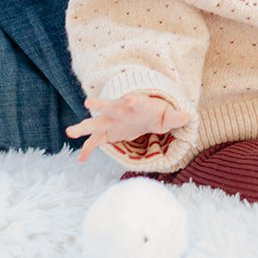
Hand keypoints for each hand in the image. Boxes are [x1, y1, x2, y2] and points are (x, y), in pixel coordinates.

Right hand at [65, 93, 189, 162]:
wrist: (144, 112)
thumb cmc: (156, 113)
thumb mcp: (167, 115)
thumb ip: (175, 117)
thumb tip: (187, 116)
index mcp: (139, 106)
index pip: (137, 102)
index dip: (134, 100)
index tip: (129, 98)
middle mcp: (123, 112)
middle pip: (111, 108)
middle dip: (101, 105)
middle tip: (88, 102)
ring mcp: (113, 122)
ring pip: (97, 123)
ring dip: (85, 126)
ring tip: (70, 131)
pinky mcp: (108, 132)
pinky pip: (95, 141)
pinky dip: (88, 149)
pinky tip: (80, 160)